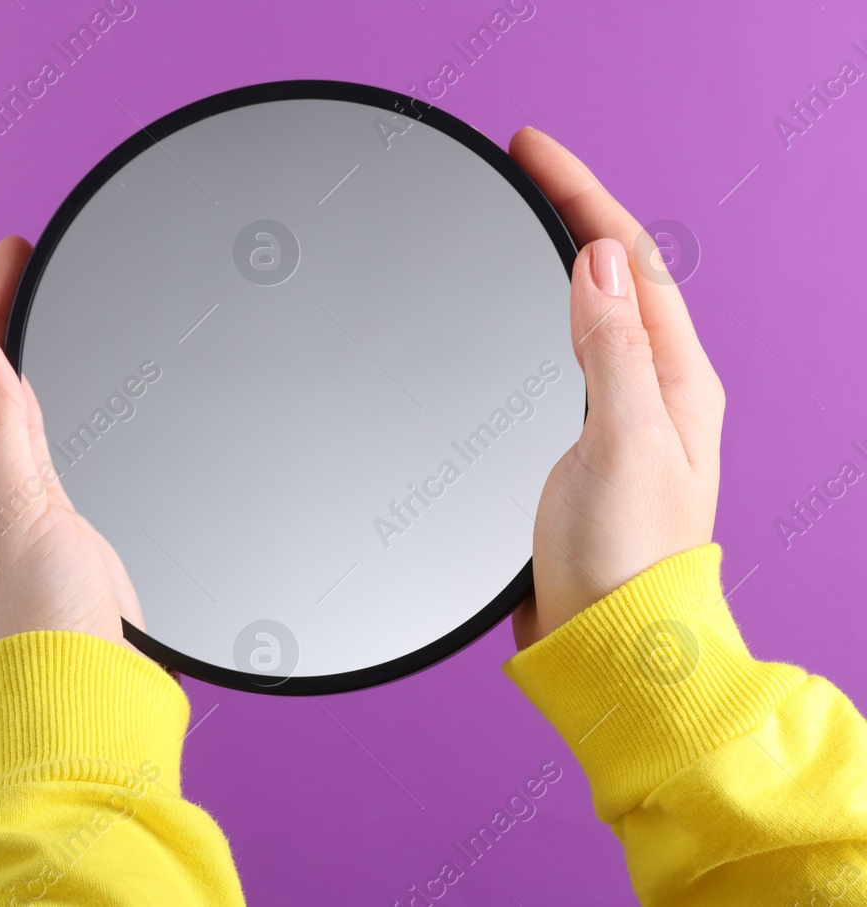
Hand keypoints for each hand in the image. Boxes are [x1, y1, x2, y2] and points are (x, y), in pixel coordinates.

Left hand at [0, 236, 150, 666]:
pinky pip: (62, 463)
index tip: (9, 251)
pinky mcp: (72, 546)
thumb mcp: (15, 515)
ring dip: (32, 372)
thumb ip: (1, 430)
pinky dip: (67, 420)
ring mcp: (26, 527)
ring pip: (26, 428)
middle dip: (4, 330)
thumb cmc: (37, 635)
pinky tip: (76, 404)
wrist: (90, 713)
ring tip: (42, 313)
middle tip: (26, 264)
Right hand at [508, 127, 725, 648]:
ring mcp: (619, 419)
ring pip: (592, 312)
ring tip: (525, 218)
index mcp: (675, 380)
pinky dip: (540, 315)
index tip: (533, 148)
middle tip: (524, 168)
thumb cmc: (622, 563)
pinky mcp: (581, 448)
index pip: (630, 257)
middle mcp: (654, 391)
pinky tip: (519, 317)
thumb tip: (599, 262)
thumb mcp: (620, 443)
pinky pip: (565, 356)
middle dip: (571, 210)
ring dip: (560, 258)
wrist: (606, 649)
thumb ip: (612, 349)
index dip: (580, 192)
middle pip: (616, 273)